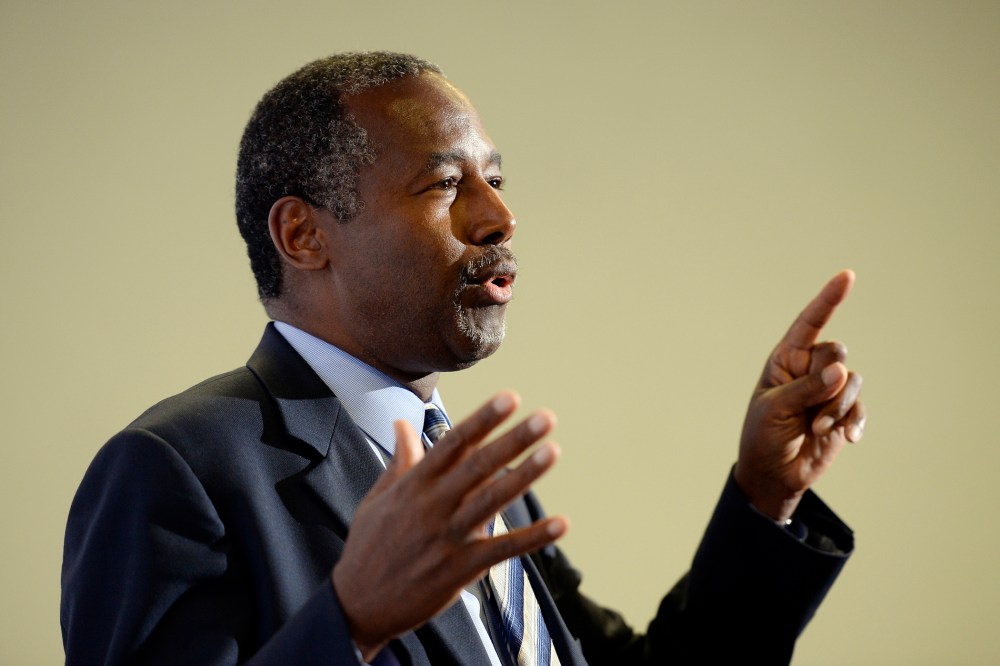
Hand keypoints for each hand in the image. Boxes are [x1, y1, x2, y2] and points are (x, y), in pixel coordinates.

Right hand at [331, 391, 566, 659]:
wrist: (357, 605)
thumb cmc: (368, 547)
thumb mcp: (377, 498)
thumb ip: (399, 461)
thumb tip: (402, 423)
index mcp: (413, 486)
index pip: (453, 444)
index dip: (483, 419)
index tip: (511, 397)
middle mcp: (431, 506)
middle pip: (478, 465)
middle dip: (513, 439)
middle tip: (546, 417)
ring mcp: (447, 538)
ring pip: (491, 500)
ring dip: (525, 475)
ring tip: (553, 451)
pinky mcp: (459, 569)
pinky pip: (502, 549)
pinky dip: (533, 537)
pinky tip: (560, 524)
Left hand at [734, 270, 865, 521]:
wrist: (774, 474)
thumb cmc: (764, 435)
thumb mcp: (776, 409)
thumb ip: (807, 388)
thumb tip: (842, 369)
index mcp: (786, 359)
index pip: (809, 323)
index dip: (828, 299)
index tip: (848, 276)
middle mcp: (810, 369)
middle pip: (836, 353)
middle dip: (828, 380)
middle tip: (810, 409)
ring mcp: (829, 390)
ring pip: (852, 381)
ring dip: (837, 406)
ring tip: (818, 427)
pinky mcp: (844, 412)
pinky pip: (859, 408)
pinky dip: (853, 422)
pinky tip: (847, 439)